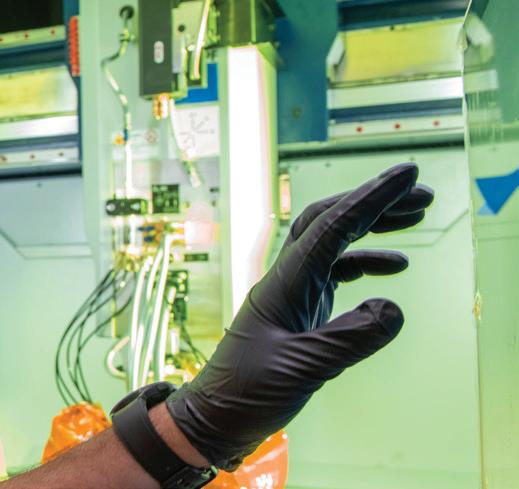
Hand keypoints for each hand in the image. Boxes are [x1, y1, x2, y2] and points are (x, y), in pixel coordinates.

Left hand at [165, 163, 434, 468]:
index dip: (372, 197)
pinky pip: (332, 273)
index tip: (407, 173)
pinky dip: (363, 262)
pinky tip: (393, 267)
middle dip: (374, 202)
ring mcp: (290, 293)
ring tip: (416, 216)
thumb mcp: (301, 369)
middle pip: (329, 222)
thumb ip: (348, 340)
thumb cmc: (245, 394)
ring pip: (332, 243)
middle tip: (421, 192)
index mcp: (284, 283)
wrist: (213, 418)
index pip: (331, 226)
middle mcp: (285, 280)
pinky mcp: (297, 312)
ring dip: (373, 227)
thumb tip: (393, 308)